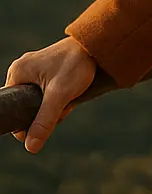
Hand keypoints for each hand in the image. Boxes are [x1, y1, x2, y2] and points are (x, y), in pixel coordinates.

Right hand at [4, 37, 96, 152]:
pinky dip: (59, 100)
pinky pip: (48, 95)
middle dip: (45, 114)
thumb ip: (44, 120)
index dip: (26, 122)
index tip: (48, 119)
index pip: (11, 109)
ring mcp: (36, 70)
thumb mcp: (60, 95)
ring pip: (39, 102)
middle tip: (63, 104)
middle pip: (25, 107)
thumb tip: (30, 147)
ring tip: (69, 97)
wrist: (98, 46)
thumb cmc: (77, 64)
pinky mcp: (48, 72)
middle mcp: (23, 71)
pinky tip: (72, 96)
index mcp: (17, 73)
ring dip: (54, 108)